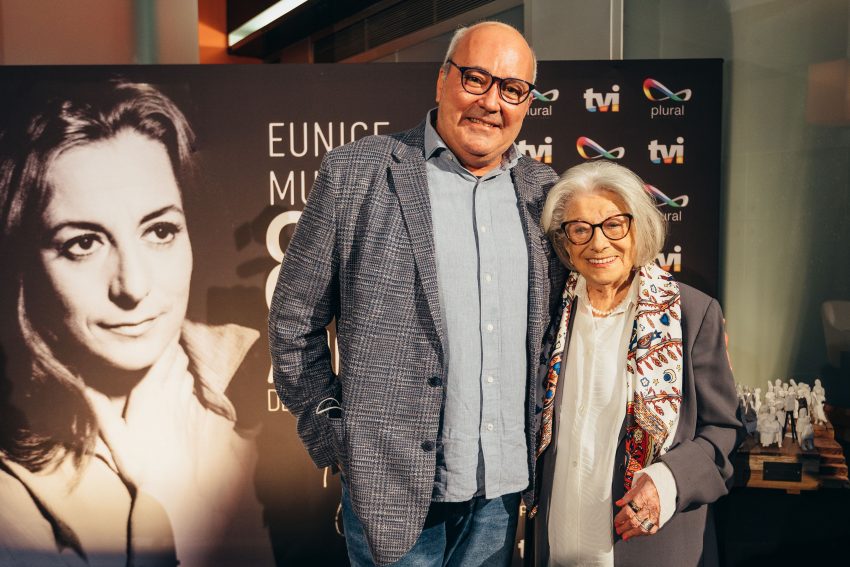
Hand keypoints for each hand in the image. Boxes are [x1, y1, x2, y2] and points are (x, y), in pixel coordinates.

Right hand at [84, 337, 194, 497]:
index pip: (161, 357)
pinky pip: (192, 388)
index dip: (163, 340)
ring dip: (180, 361)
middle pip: (177, 359)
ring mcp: (184, 404)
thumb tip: (83, 386)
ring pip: (186, 371)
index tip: (158, 327)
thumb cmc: (139, 461)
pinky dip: (187, 379)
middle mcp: (169, 394)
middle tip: (162, 336)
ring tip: (170, 355)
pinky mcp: (193, 415)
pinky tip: (180, 381)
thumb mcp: (114, 437)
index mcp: (149, 395)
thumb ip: (100, 409)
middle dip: (171, 346)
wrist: (171, 485)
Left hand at [614, 473, 660, 540]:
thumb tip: (618, 503)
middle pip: (634, 521)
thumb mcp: (638, 484)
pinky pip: (652, 529)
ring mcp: (656, 514)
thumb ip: (628, 496)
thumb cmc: (652, 483)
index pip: (629, 511)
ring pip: (643, 527)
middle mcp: (650, 507)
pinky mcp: (660, 518)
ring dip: (632, 533)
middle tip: (618, 530)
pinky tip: (637, 534)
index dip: (620, 518)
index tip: (616, 521)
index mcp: (643, 497)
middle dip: (624, 527)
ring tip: (625, 536)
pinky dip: (644, 533)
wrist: (667, 484)